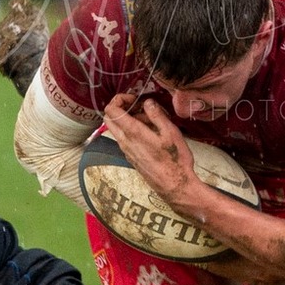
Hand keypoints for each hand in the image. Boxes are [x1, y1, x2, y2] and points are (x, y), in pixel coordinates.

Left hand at [100, 95, 199, 210]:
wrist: (174, 186)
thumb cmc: (175, 160)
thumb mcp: (170, 132)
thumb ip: (156, 114)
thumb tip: (147, 102)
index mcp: (133, 132)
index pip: (111, 109)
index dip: (120, 98)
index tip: (136, 99)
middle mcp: (125, 141)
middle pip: (109, 118)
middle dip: (121, 107)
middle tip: (140, 107)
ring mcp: (126, 150)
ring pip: (117, 128)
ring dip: (128, 119)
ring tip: (151, 121)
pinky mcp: (130, 157)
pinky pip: (124, 138)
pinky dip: (132, 130)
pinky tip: (150, 133)